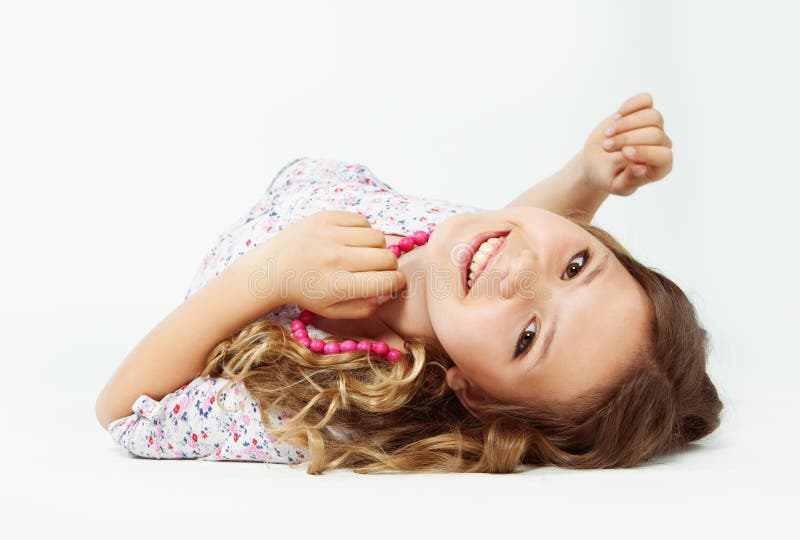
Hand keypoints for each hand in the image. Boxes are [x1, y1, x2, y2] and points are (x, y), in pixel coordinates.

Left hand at [242, 210, 405, 318]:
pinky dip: (363, 231)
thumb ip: (364, 308)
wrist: (272, 269)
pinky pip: (362, 220)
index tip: (394, 282)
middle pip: (387, 257)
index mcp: (339, 286)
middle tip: (378, 269)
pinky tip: (351, 240)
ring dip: (376, 247)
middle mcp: (335, 259)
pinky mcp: (326, 217)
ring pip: (378, 237)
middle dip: (389, 266)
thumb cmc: (305, 292)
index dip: (397, 282)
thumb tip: (389, 293)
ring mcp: (330, 235)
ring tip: (362, 253)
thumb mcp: (332, 311)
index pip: (387, 281)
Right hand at [580, 92, 672, 195]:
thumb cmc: (606, 176)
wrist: (595, 161)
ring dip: (625, 124)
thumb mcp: (615, 185)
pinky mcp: (643, 112)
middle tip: (606, 147)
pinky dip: (631, 105)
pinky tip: (618, 115)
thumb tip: (642, 167)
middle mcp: (661, 146)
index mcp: (660, 168)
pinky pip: (645, 100)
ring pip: (652, 116)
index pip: (664, 156)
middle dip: (627, 139)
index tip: (624, 152)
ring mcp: (654, 127)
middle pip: (655, 134)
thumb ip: (630, 181)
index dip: (646, 152)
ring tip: (608, 134)